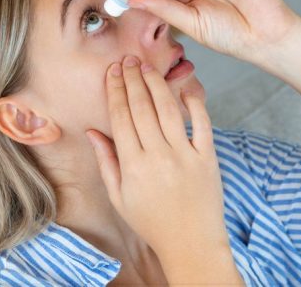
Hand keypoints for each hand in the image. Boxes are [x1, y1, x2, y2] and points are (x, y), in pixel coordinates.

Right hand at [85, 55, 228, 256]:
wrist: (190, 241)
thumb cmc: (152, 221)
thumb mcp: (120, 197)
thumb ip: (107, 162)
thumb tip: (93, 132)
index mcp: (133, 166)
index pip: (121, 118)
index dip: (116, 91)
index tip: (112, 73)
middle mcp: (158, 156)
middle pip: (142, 108)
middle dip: (133, 80)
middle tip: (128, 60)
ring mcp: (185, 155)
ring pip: (168, 110)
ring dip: (157, 84)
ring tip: (148, 67)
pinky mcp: (207, 157)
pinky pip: (202, 123)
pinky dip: (195, 103)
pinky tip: (185, 88)